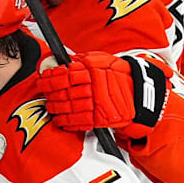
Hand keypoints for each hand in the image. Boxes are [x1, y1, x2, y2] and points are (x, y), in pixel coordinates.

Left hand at [39, 52, 168, 138]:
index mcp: (94, 71)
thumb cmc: (121, 74)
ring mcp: (97, 104)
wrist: (140, 93)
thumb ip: (83, 60)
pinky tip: (59, 120)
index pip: (65, 74)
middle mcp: (94, 87)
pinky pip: (79, 122)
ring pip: (69, 107)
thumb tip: (64, 61)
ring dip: (55, 108)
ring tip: (50, 106)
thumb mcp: (102, 60)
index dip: (51, 77)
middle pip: (64, 91)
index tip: (43, 78)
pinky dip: (66, 123)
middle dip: (50, 92)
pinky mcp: (101, 119)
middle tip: (43, 92)